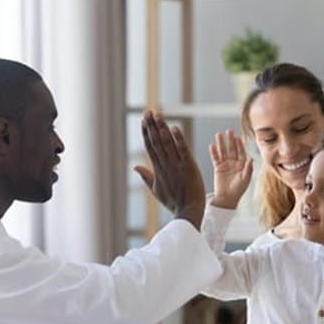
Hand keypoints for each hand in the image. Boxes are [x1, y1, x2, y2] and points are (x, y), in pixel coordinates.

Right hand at [135, 111, 204, 229]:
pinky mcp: (189, 168)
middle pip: (157, 142)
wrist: (188, 212)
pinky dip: (179, 140)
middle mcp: (165, 165)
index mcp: (158, 169)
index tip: (144, 119)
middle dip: (152, 126)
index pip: (150, 147)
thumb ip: (146, 176)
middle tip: (148, 111)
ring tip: (158, 114)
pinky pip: (183, 151)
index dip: (147, 132)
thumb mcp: (156, 189)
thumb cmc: (173, 202)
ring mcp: (177, 166)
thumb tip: (134, 166)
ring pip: (167, 144)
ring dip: (162, 128)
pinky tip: (174, 128)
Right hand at [209, 130, 252, 208]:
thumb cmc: (238, 190)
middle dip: (230, 140)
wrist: (227, 198)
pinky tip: (212, 145)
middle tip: (228, 131)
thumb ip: (248, 168)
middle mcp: (234, 163)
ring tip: (218, 135)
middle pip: (231, 149)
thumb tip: (251, 158)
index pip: (241, 152)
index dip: (239, 144)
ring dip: (221, 143)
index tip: (237, 137)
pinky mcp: (218, 168)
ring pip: (223, 152)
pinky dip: (213, 152)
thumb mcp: (245, 179)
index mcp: (242, 165)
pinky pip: (215, 158)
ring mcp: (225, 165)